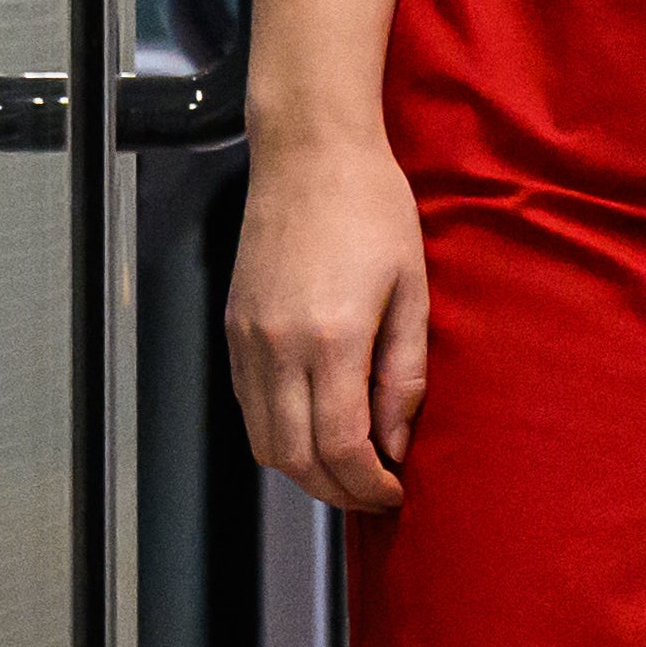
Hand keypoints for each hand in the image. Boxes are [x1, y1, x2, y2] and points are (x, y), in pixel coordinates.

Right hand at [229, 131, 436, 512]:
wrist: (310, 153)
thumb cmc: (373, 209)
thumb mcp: (412, 290)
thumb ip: (404, 372)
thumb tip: (398, 441)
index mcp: (329, 339)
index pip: (341, 447)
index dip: (369, 484)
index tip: (396, 491)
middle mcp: (276, 348)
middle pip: (295, 459)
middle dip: (337, 491)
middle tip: (376, 493)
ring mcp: (246, 340)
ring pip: (263, 442)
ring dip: (304, 471)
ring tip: (349, 469)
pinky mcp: (232, 328)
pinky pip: (248, 406)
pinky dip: (278, 435)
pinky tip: (315, 428)